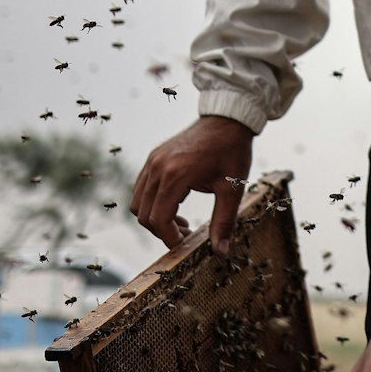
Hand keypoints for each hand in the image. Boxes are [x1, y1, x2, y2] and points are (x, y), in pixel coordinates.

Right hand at [129, 116, 252, 254]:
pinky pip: (141, 188)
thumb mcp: (232, 189)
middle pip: (144, 214)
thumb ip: (224, 222)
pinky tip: (175, 205)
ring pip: (138, 202)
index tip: (185, 246)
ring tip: (180, 222)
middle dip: (162, 232)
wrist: (227, 119)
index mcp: (176, 175)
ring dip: (155, 218)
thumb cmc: (232, 151)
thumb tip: (220, 252)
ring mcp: (153, 161)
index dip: (169, 239)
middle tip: (186, 235)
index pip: (159, 219)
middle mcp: (158, 167)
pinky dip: (152, 203)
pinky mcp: (153, 158)